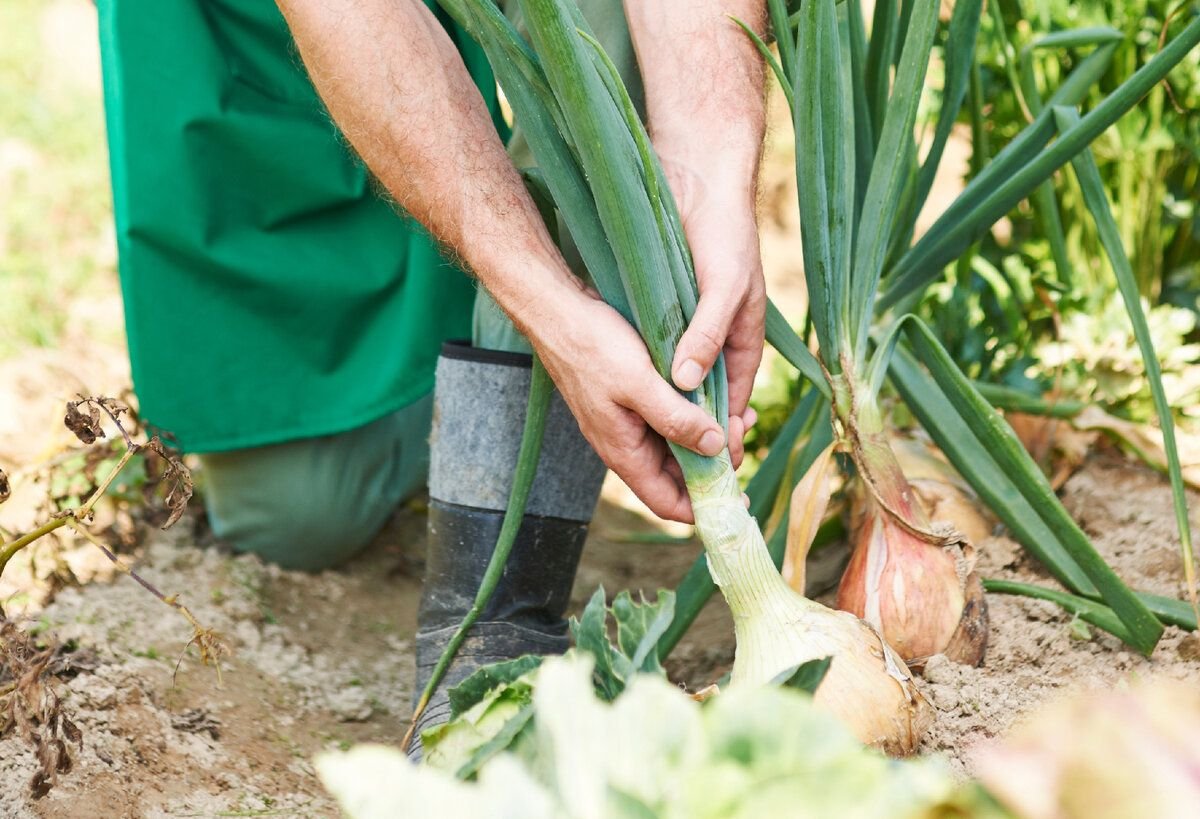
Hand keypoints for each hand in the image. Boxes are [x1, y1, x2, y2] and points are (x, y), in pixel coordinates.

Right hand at [526, 288, 727, 523]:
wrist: (559, 312)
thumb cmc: (593, 347)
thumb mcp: (639, 383)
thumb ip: (676, 419)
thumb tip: (715, 448)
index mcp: (625, 453)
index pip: (668, 503)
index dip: (703, 507)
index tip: (738, 495)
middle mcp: (628, 445)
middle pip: (679, 477)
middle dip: (715, 464)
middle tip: (740, 429)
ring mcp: (630, 423)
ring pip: (678, 446)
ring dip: (710, 437)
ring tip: (739, 413)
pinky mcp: (634, 401)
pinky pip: (671, 420)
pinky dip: (697, 415)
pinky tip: (717, 395)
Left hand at [660, 155, 766, 469]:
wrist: (697, 182)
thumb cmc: (723, 233)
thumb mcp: (723, 287)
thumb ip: (707, 334)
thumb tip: (687, 382)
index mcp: (744, 340)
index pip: (734, 401)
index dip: (721, 434)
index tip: (708, 468)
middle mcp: (717, 340)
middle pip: (706, 400)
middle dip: (693, 434)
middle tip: (673, 468)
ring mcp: (690, 329)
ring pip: (679, 383)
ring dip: (669, 411)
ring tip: (649, 444)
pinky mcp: (665, 315)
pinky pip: (658, 357)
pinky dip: (650, 379)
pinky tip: (631, 396)